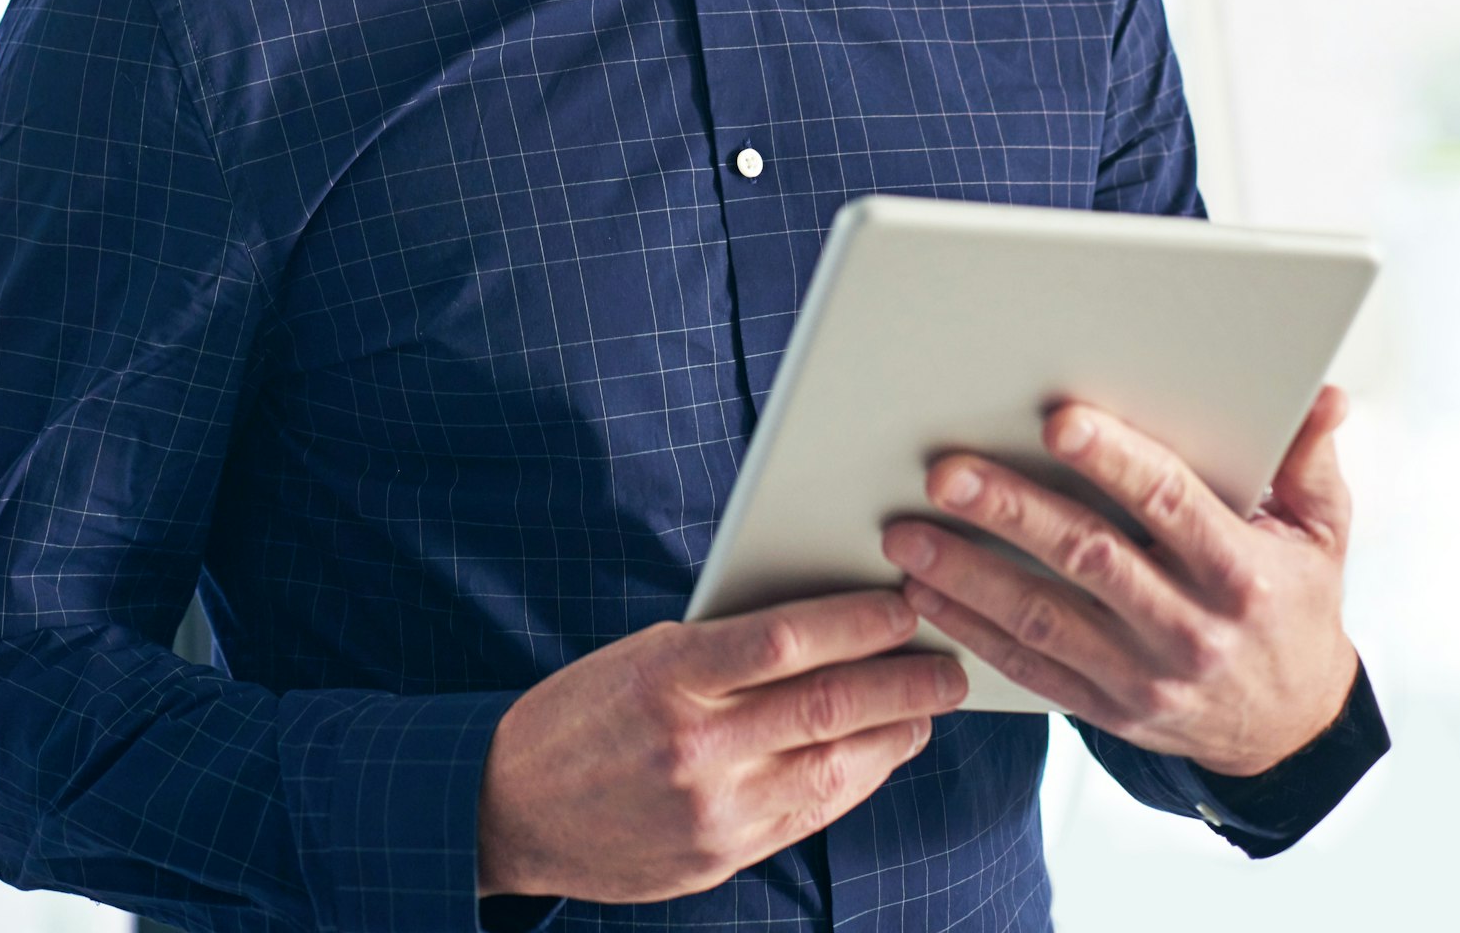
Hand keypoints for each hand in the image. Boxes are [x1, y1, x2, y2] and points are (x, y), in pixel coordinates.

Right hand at [477, 589, 966, 901]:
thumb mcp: (645, 654)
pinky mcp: (719, 857)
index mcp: (671, 675)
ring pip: (833, 767)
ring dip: (895, 735)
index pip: (787, 638)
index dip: (858, 620)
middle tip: (949, 662)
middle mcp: (696, 745)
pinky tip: (882, 754)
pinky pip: (810, 814)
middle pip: (827, 706)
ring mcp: (711, 811)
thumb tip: (827, 625)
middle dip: (903, 682)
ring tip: (928, 707)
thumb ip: (728, 647)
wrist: (511, 807)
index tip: (905, 602)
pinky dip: (857, 779)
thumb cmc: (586, 709)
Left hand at [880, 385, 1359, 776]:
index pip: (1171, 505)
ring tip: (908, 531)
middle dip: (1013, 511)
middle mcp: (1190, 629)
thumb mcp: (1322, 532)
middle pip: (1090, 558)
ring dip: (969, 573)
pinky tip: (925, 590)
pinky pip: (1028, 668)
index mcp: (1241, 574)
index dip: (1117, 462)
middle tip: (946, 472)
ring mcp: (1143, 678)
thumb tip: (1323, 391)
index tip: (1059, 420)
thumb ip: (1307, 458)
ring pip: (1043, 618)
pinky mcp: (1106, 710)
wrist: (1291, 731)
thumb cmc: (1296, 605)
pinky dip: (971, 629)